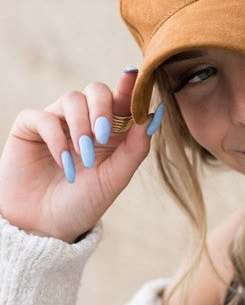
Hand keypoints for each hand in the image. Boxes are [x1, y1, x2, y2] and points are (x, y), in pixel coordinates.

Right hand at [0, 70, 162, 242]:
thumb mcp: (115, 178)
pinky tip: (64, 163)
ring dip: (81, 126)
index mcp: (110, 130)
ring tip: (84, 156)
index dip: (129, 85)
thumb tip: (154, 115)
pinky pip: (44, 117)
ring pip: (72, 99)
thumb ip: (136, 148)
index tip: (134, 76)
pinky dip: (56, 138)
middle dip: (103, 107)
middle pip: (96, 90)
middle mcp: (84, 121)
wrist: (46, 228)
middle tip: (102, 134)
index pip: (121, 98)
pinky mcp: (29, 128)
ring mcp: (57, 122)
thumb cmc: (84, 203)